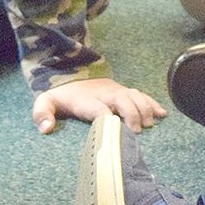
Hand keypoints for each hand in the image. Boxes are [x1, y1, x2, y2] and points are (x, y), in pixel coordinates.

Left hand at [31, 77, 167, 134]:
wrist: (70, 72)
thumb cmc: (60, 95)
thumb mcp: (45, 102)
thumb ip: (42, 114)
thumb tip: (46, 129)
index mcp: (86, 99)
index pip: (99, 109)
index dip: (108, 119)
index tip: (116, 131)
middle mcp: (105, 93)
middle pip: (123, 100)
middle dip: (132, 114)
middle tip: (138, 132)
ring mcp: (116, 91)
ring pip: (134, 95)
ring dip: (145, 108)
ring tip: (151, 123)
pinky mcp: (123, 91)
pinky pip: (140, 94)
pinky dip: (152, 103)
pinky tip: (162, 113)